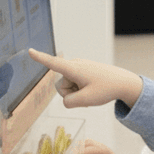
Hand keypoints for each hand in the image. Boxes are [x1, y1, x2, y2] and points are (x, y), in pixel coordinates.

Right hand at [28, 50, 142, 108]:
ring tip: (92, 91)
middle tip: (88, 94)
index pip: (53, 63)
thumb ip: (69, 102)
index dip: (39, 58)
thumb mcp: (86, 100)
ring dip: (77, 93)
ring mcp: (79, 67)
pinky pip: (75, 84)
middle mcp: (75, 65)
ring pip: (68, 87)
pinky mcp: (83, 70)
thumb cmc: (107, 89)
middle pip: (61, 86)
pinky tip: (93, 89)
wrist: (124, 83)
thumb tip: (65, 100)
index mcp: (74, 69)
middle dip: (70, 94)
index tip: (29, 50)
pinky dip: (82, 90)